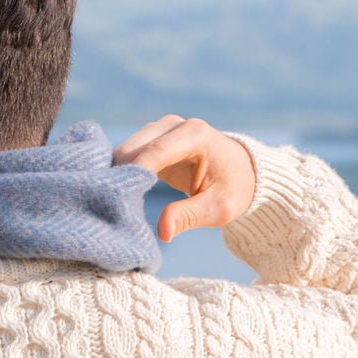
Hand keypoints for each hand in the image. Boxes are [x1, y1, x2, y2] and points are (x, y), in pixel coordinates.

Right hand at [113, 115, 255, 242]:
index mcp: (195, 135)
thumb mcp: (218, 208)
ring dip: (119, 175)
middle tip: (117, 208)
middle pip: (133, 148)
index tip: (118, 198)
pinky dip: (121, 173)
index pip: (156, 152)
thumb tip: (163, 232)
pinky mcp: (150, 139)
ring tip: (119, 203)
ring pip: (124, 151)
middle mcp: (174, 125)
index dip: (135, 173)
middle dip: (122, 176)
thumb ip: (188, 216)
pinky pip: (126, 155)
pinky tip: (122, 193)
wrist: (240, 172)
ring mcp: (160, 129)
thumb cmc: (233, 189)